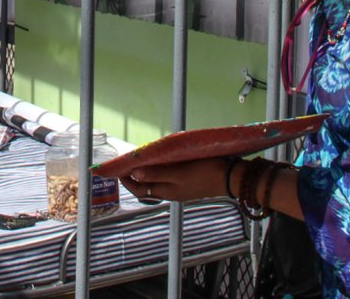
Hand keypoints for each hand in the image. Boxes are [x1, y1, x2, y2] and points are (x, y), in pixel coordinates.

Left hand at [119, 156, 235, 203]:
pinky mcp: (188, 180)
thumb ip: (157, 174)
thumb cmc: (206, 174)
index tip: (118, 168)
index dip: (126, 181)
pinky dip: (160, 168)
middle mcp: (171, 191)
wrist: (232, 178)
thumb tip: (134, 174)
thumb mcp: (179, 173)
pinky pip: (168, 176)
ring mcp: (180, 186)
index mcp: (167, 191)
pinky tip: (161, 157)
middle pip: (146, 185)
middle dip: (134, 174)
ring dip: (147, 170)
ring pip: (157, 180)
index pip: (139, 190)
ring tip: (141, 156)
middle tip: (128, 159)